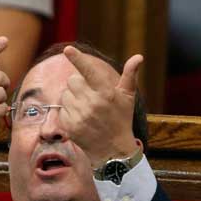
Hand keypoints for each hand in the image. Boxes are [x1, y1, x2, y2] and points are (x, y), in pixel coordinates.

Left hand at [59, 46, 143, 166]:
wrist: (113, 150)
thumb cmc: (121, 120)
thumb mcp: (128, 98)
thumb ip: (130, 76)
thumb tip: (138, 57)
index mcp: (106, 93)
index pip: (89, 72)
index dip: (78, 59)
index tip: (68, 49)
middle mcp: (92, 103)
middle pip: (72, 80)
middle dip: (78, 85)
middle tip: (89, 95)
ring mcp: (80, 115)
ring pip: (65, 94)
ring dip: (72, 98)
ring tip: (86, 109)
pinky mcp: (70, 125)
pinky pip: (61, 109)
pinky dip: (68, 112)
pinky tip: (80, 118)